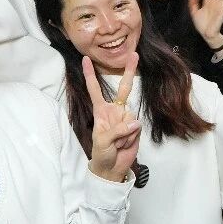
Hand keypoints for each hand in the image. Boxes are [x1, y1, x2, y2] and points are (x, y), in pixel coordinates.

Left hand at [83, 53, 142, 181]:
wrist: (112, 168)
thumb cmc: (101, 153)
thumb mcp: (102, 141)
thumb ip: (116, 130)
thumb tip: (134, 123)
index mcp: (101, 111)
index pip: (94, 89)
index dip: (90, 75)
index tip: (85, 59)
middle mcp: (114, 111)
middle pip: (123, 89)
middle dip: (130, 72)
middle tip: (135, 55)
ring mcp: (126, 119)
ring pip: (131, 116)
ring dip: (124, 133)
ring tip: (117, 143)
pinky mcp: (136, 128)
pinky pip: (137, 128)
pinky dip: (131, 138)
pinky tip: (125, 144)